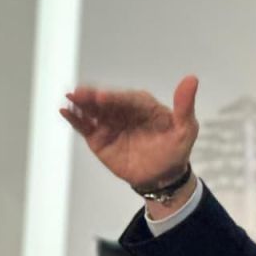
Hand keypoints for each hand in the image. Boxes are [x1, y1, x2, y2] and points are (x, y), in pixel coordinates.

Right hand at [60, 75, 199, 189]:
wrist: (163, 177)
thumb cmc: (175, 149)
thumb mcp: (186, 129)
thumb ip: (184, 106)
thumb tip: (192, 79)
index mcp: (144, 105)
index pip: (128, 99)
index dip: (115, 97)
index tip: (103, 97)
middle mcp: (125, 110)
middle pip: (107, 102)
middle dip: (93, 97)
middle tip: (79, 93)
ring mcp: (110, 123)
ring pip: (94, 111)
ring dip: (81, 104)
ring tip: (70, 99)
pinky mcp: (99, 138)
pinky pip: (85, 126)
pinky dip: (74, 119)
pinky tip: (64, 111)